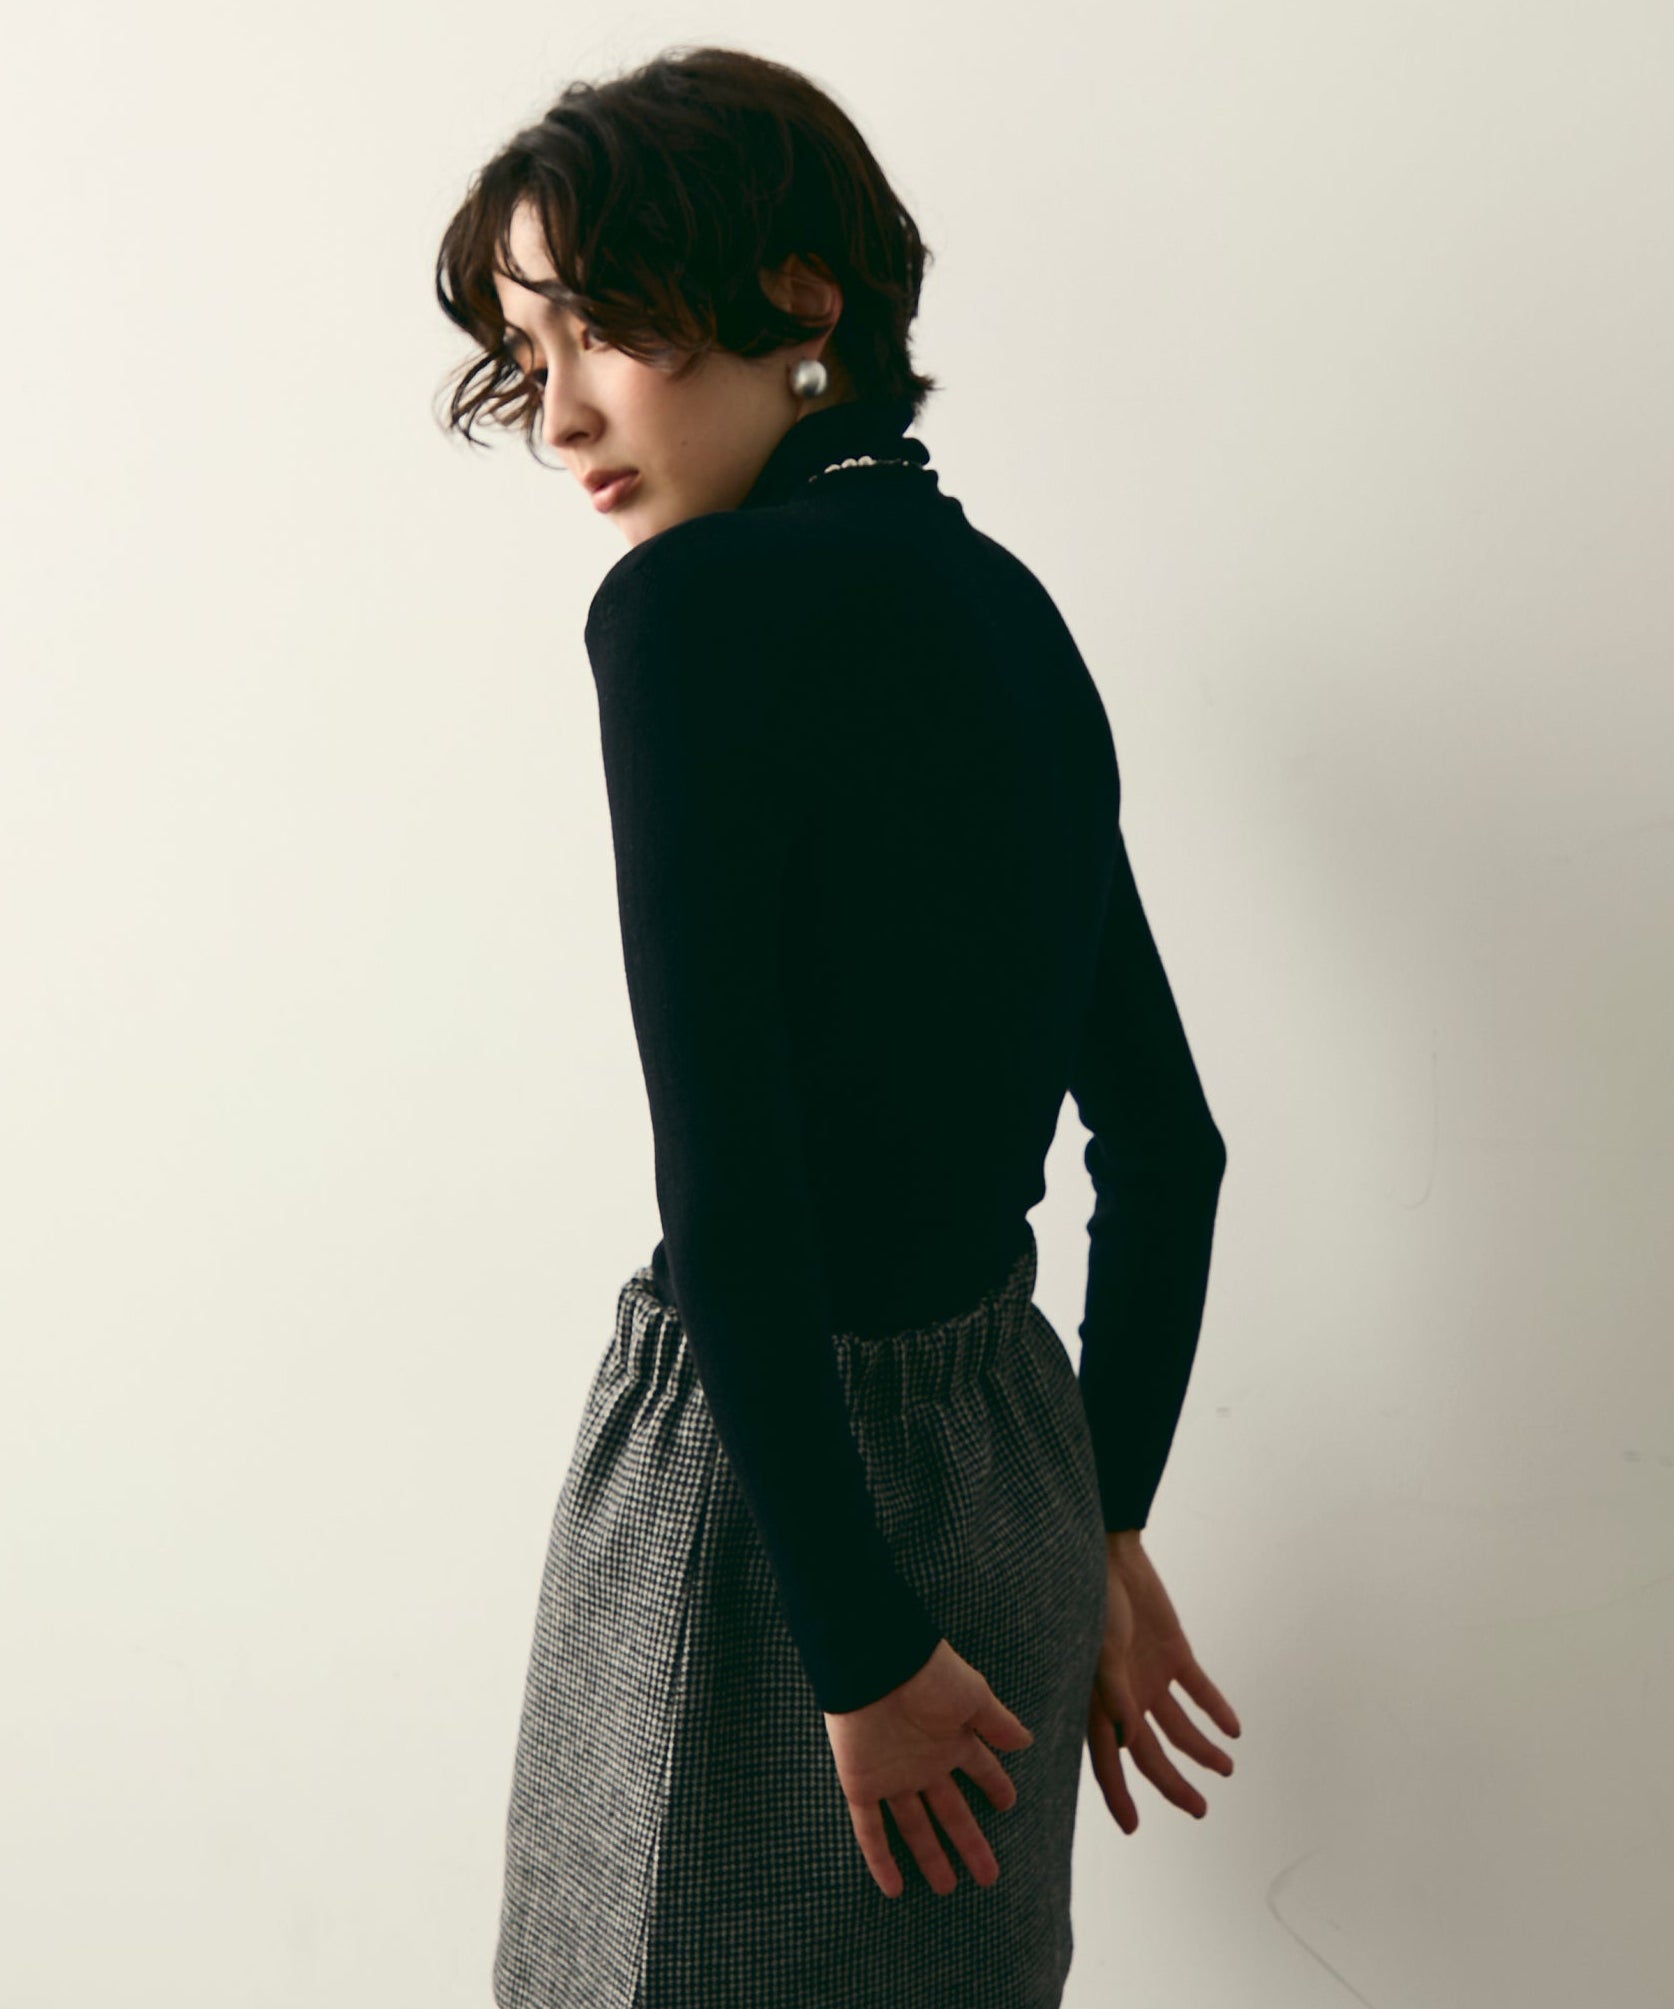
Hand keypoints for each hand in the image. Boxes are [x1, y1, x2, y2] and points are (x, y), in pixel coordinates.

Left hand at [823, 1638, 1034, 1898]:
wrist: (875, 1664)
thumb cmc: (927, 1674)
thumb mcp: (972, 1696)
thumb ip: (997, 1723)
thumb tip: (1027, 1742)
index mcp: (951, 1739)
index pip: (979, 1769)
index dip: (995, 1786)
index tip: (1009, 1804)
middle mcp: (924, 1762)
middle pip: (951, 1811)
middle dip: (969, 1842)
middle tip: (989, 1876)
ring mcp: (893, 1776)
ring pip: (914, 1825)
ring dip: (930, 1856)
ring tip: (948, 1888)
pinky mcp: (861, 1785)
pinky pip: (870, 1829)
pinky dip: (880, 1859)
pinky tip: (893, 1889)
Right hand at [1087, 1536, 1240, 1832]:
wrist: (1115, 1557)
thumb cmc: (1096, 1604)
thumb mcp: (1103, 1652)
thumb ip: (1115, 1697)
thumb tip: (1130, 1744)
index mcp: (1101, 1702)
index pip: (1110, 1760)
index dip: (1119, 1795)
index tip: (1133, 1827)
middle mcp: (1127, 1697)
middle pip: (1151, 1752)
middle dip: (1173, 1783)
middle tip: (1200, 1810)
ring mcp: (1151, 1676)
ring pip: (1179, 1727)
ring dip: (1202, 1750)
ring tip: (1226, 1768)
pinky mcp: (1175, 1654)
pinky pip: (1199, 1690)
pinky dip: (1216, 1710)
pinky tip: (1233, 1730)